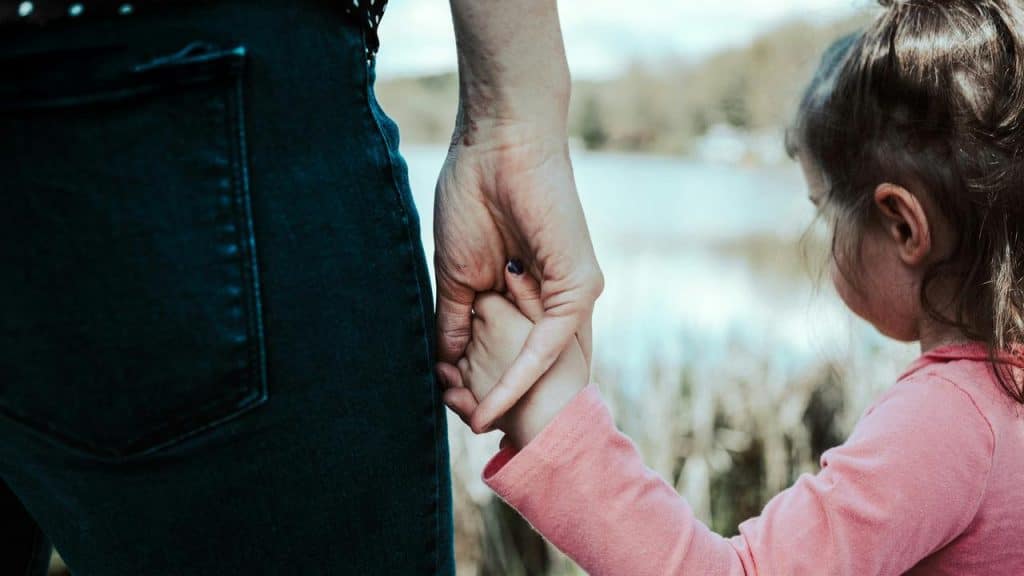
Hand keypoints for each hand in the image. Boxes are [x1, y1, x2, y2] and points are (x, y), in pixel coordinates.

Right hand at [433, 124, 602, 432]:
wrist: (494, 144)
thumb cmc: (472, 196)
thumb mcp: (457, 275)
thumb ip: (455, 321)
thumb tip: (443, 366)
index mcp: (528, 294)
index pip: (510, 352)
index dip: (481, 383)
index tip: (450, 407)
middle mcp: (555, 299)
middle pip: (528, 366)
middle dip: (493, 398)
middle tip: (461, 425)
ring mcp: (573, 295)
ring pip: (540, 364)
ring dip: (503, 396)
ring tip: (470, 424)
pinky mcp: (581, 287)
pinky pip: (549, 344)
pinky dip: (518, 376)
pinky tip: (489, 402)